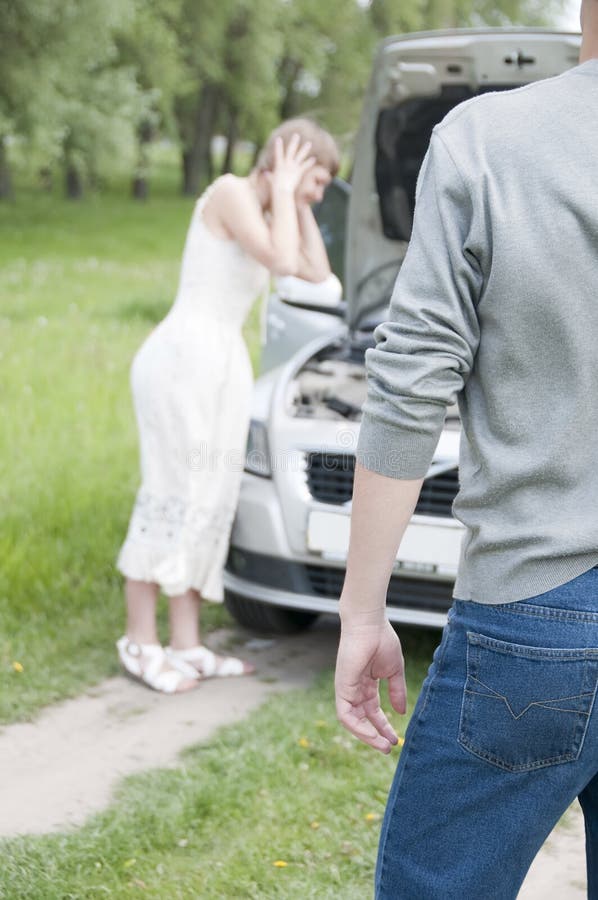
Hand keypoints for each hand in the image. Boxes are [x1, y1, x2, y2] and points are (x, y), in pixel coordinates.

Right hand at [266, 132, 315, 194]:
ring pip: (300, 155)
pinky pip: (305, 166)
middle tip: (296, 135)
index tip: (279, 139)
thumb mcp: (271, 180)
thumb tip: (265, 173)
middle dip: (294, 142)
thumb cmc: (275, 188)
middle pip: (291, 150)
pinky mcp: (299, 172)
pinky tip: (313, 158)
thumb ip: (269, 176)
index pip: (278, 153)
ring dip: (305, 149)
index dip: (278, 146)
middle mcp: (286, 164)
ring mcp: (293, 167)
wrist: (282, 190)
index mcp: (279, 165)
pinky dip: (309, 162)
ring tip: (309, 143)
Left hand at [335, 617, 406, 753]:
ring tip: (383, 745)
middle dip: (375, 735)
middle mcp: (355, 688)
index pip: (373, 711)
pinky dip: (356, 727)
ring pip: (352, 721)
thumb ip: (397, 691)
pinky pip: (345, 714)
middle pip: (362, 718)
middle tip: (389, 748)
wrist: (370, 624)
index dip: (383, 726)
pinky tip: (371, 734)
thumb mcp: (394, 671)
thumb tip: (401, 712)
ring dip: (367, 736)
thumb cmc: (382, 640)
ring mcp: (347, 688)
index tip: (396, 739)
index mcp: (367, 684)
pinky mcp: (342, 687)